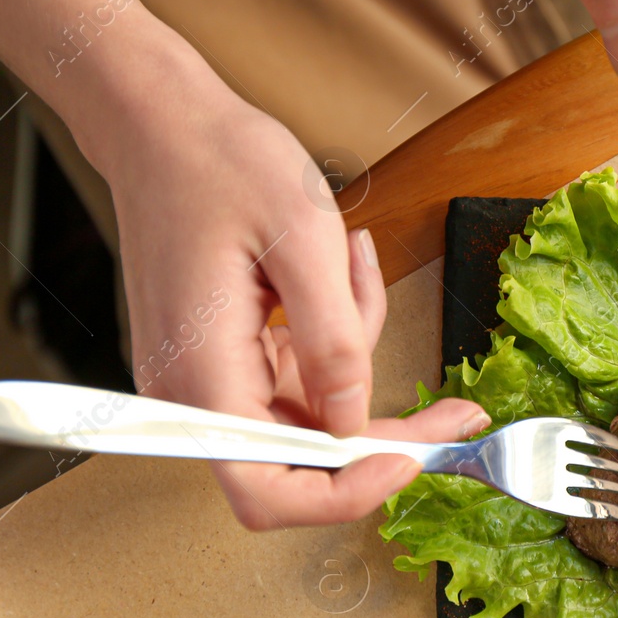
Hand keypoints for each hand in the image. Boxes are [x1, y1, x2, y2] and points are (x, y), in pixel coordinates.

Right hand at [0, 0, 487, 530]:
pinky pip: (299, 373)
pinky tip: (339, 263)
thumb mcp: (303, 241)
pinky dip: (334, 332)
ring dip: (355, 355)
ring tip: (353, 265)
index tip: (408, 460)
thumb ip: (335, 343)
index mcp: (204, 376)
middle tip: (455, 414)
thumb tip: (355, 423)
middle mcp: (196, 393)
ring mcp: (210, 376)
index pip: (266, 492)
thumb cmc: (220, 164)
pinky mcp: (226, 356)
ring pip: (310, 413)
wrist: (161, 121)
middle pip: (301, 461)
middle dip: (382, 434)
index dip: (342, 495)